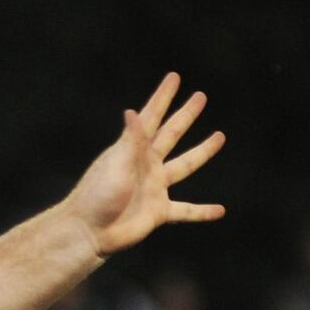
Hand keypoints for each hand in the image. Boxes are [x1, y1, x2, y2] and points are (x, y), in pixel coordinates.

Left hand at [64, 73, 225, 258]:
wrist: (89, 232)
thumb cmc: (97, 196)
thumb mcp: (115, 165)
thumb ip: (130, 141)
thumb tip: (132, 112)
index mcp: (134, 151)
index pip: (151, 117)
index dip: (163, 97)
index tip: (174, 77)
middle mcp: (147, 165)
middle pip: (172, 134)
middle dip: (186, 115)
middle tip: (200, 96)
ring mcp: (155, 188)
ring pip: (185, 166)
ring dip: (202, 152)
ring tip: (220, 137)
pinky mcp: (159, 212)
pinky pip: (187, 211)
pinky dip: (203, 212)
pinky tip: (220, 210)